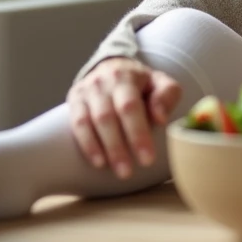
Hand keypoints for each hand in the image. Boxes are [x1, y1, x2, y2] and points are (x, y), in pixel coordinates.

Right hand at [66, 56, 181, 178]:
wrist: (114, 68)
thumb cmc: (143, 84)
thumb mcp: (161, 82)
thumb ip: (166, 96)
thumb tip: (160, 119)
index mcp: (126, 76)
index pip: (130, 106)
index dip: (137, 134)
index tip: (147, 160)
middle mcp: (102, 82)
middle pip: (107, 116)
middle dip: (118, 148)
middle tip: (128, 173)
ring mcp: (86, 90)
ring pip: (89, 122)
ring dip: (102, 149)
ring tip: (117, 171)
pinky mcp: (74, 99)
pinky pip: (76, 124)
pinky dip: (87, 144)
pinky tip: (98, 162)